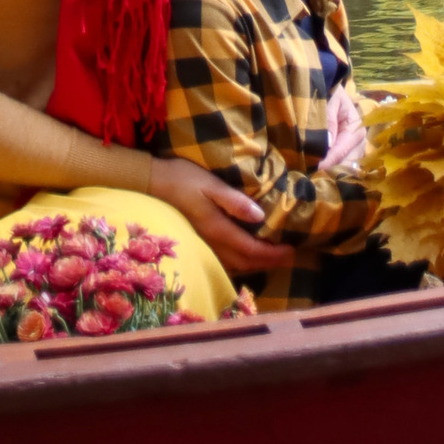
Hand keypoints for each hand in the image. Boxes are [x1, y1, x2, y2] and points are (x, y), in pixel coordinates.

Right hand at [148, 154, 281, 276]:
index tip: (292, 251)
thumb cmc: (183, 178)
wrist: (151, 184)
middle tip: (289, 258)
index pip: (252, 250)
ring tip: (273, 259)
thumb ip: (234, 201)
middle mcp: (212, 243)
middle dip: (269, 263)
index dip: (273, 254)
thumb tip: (260, 216)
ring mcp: (203, 245)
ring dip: (256, 265)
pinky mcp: (198, 242)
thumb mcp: (210, 184)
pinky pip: (224, 261)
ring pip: (235, 265)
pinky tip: (246, 257)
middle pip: (246, 262)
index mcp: (218, 229)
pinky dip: (240, 263)